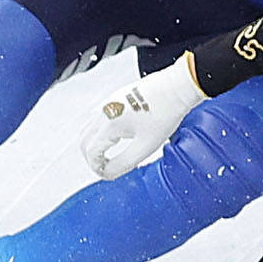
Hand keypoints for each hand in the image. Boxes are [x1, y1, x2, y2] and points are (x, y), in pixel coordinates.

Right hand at [80, 55, 203, 179]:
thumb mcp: (146, 146)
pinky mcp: (116, 97)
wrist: (178, 87)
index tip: (108, 174)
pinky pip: (99, 118)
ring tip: (112, 155)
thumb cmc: (166, 112)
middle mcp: (104, 110)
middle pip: (84, 140)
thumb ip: (124, 163)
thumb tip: (108, 173)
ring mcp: (109, 101)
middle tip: (107, 168)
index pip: (90, 152)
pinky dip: (101, 132)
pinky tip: (118, 138)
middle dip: (92, 158)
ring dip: (95, 144)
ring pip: (89, 128)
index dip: (97, 168)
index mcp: (109, 123)